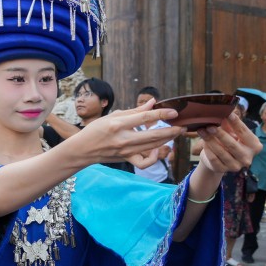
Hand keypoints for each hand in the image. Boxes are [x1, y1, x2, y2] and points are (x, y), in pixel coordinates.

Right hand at [61, 101, 183, 164]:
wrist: (82, 150)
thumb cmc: (95, 130)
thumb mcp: (112, 116)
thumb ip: (134, 111)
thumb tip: (152, 103)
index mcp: (118, 124)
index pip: (145, 117)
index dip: (162, 114)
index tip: (174, 111)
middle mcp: (123, 138)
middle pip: (154, 135)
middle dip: (171, 130)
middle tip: (182, 126)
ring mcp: (125, 151)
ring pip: (153, 147)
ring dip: (167, 140)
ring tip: (175, 133)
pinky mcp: (126, 159)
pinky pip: (144, 162)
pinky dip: (153, 157)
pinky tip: (157, 150)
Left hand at [196, 113, 261, 174]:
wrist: (219, 160)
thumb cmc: (228, 142)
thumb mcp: (231, 132)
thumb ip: (229, 124)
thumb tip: (225, 111)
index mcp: (255, 146)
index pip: (244, 132)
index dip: (235, 123)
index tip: (227, 113)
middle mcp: (247, 158)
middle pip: (232, 144)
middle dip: (220, 134)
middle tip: (209, 125)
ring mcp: (236, 166)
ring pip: (221, 152)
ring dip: (210, 140)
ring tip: (202, 130)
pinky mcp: (223, 170)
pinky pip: (213, 159)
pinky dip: (207, 149)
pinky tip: (203, 141)